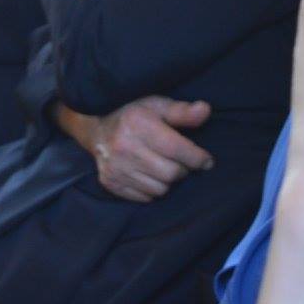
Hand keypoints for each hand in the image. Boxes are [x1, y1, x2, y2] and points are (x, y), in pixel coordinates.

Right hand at [61, 96, 213, 202]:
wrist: (96, 128)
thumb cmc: (134, 114)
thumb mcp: (158, 106)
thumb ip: (183, 111)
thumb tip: (205, 110)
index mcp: (138, 124)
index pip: (177, 149)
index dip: (198, 157)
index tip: (206, 160)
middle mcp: (124, 147)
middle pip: (171, 173)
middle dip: (182, 169)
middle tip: (180, 161)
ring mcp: (115, 167)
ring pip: (160, 189)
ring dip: (168, 181)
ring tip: (163, 166)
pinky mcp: (110, 183)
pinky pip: (145, 198)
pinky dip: (152, 189)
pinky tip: (149, 174)